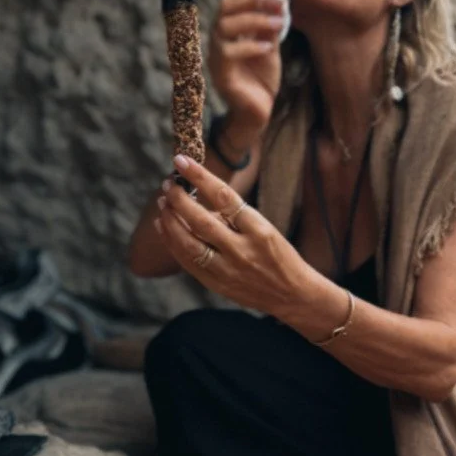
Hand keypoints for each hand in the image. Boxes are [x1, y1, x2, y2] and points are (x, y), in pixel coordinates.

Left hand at [155, 154, 310, 315]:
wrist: (293, 295)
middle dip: (179, 199)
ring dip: (170, 220)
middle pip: (200, 221)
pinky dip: (172, 242)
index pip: (224, 196)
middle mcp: (242, 250)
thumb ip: (233, 217)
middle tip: (168, 183)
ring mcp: (228, 270)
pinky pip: (187, 262)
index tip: (182, 161)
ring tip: (163, 202)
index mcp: (259, 230)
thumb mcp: (265, 229)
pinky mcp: (217, 284)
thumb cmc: (279, 255)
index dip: (200, 176)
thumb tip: (197, 199)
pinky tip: (164, 226)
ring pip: (188, 243)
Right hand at [208, 0, 284, 136]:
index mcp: (228, 30)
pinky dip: (250, 47)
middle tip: (278, 0)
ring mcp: (216, 57)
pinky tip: (268, 48)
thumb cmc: (261, 79)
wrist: (258, 112)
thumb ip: (269, 25)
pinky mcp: (220, 75)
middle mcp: (217, 40)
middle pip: (224, 7)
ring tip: (278, 23)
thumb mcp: (269, 46)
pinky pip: (228, 53)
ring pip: (224, 27)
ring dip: (254, 21)